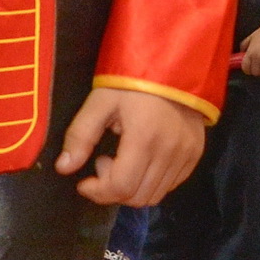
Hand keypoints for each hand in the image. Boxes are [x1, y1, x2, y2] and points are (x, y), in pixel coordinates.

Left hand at [57, 86, 205, 206]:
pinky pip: (171, 184)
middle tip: (104, 162)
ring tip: (123, 160)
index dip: (97, 191)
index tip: (84, 181)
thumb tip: (64, 168)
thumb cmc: (132, 80)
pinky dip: (151, 182)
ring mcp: (186, 154)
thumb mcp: (100, 102)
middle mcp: (169, 152)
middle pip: (138, 197)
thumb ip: (80, 136)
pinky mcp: (195, 153)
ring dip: (132, 187)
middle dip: (112, 190)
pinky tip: (142, 160)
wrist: (173, 62)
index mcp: (144, 139)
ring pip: (155, 195)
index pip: (121, 187)